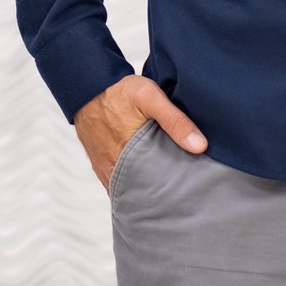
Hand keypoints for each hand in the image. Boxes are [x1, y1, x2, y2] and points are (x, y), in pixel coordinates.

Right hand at [74, 75, 206, 190]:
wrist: (85, 88)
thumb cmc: (116, 92)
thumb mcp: (149, 97)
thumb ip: (175, 120)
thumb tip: (200, 146)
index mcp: (129, 159)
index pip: (156, 192)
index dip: (174, 196)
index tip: (191, 195)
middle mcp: (115, 170)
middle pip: (144, 195)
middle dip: (162, 197)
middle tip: (183, 194)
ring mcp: (107, 171)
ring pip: (131, 191)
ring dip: (147, 191)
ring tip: (168, 188)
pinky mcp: (102, 167)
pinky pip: (120, 184)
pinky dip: (133, 185)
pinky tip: (147, 179)